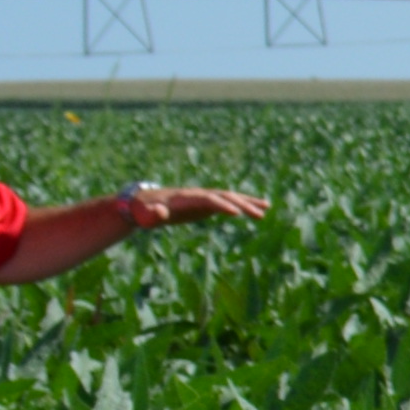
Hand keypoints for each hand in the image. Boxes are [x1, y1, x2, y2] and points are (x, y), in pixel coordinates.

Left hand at [138, 185, 272, 227]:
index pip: (208, 199)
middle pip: (223, 196)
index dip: (222, 205)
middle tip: (260, 215)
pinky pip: (228, 202)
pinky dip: (243, 204)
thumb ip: (152, 213)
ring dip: (248, 202)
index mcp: (185, 198)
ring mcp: (203, 198)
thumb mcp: (145, 214)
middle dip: (242, 204)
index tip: (237, 214)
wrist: (143, 203)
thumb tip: (160, 212)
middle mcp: (197, 194)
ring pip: (229, 197)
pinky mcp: (206, 204)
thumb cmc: (143, 211)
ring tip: (267, 208)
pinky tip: (258, 209)